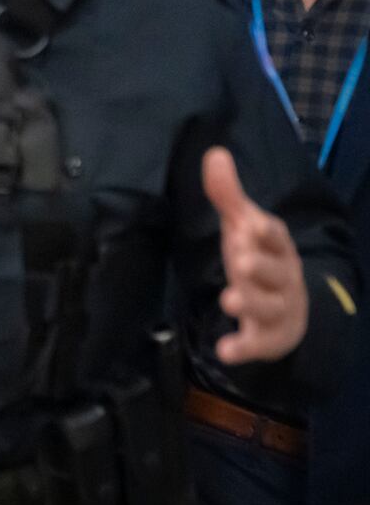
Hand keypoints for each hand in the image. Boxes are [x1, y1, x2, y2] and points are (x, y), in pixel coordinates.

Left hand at [203, 146, 307, 363]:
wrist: (288, 309)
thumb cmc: (260, 259)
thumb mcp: (243, 227)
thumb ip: (228, 195)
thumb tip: (215, 153)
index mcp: (276, 249)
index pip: (277, 238)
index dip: (267, 232)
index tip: (252, 223)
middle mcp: (281, 278)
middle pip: (275, 273)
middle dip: (260, 267)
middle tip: (241, 261)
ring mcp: (276, 309)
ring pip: (268, 307)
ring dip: (250, 302)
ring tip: (229, 298)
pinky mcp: (266, 337)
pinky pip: (257, 343)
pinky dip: (243, 348)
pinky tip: (226, 351)